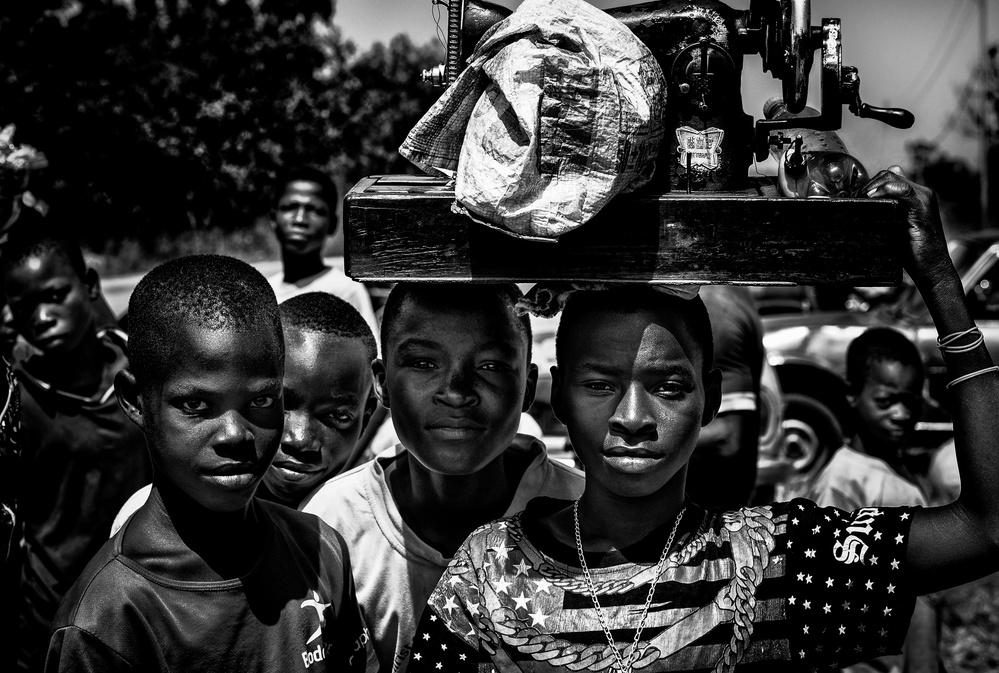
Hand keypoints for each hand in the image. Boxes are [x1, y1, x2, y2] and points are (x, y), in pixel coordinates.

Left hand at [863, 166, 952, 283]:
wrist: (931, 268)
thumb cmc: (911, 252)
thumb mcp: (892, 228)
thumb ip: (883, 214)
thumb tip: (862, 206)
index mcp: (915, 196)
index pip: (889, 177)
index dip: (869, 184)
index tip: (855, 197)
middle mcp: (921, 193)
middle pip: (888, 174)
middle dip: (868, 184)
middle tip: (856, 200)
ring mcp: (923, 198)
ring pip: (893, 177)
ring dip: (873, 186)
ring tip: (862, 200)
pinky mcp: (922, 208)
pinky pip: (902, 190)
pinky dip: (884, 191)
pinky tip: (873, 199)